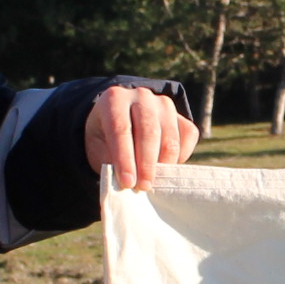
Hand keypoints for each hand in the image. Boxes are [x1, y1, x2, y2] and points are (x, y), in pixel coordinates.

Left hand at [86, 83, 200, 191]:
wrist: (122, 121)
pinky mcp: (181, 116)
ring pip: (170, 138)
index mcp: (114, 99)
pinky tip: (166, 169)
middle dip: (146, 164)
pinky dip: (180, 158)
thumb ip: (109, 160)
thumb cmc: (105, 136)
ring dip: (163, 165)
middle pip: (149, 132)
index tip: (127, 183)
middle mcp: (141, 96)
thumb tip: (128, 180)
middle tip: (143, 187)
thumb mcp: (97, 147)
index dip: (124, 158)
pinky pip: (188, 137)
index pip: (121, 129)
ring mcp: (165, 104)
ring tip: (152, 182)